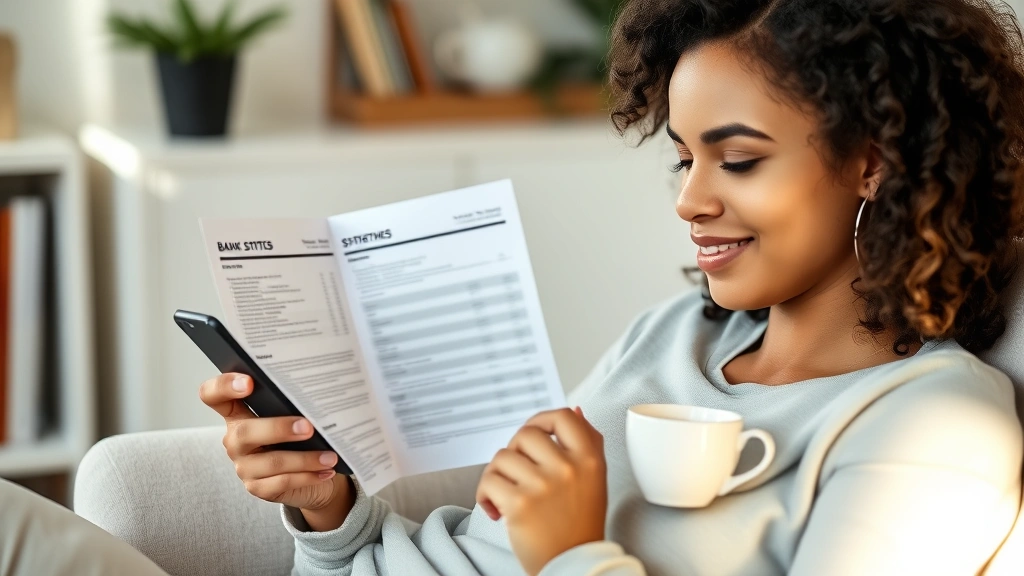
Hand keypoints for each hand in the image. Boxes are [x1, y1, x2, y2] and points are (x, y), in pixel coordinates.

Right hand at [199, 373, 354, 530]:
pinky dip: (308, 476)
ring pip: (271, 462)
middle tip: (308, 428)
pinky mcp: (257, 488)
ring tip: (330, 455)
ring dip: (304, 458)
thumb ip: (292, 403)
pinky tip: (326, 470)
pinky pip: (282, 482)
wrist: (312, 476)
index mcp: (238, 414)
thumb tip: (316, 393)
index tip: (248, 382)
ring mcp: (244, 466)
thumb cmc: (300, 438)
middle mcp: (235, 439)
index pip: (213, 395)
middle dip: (278, 428)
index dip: (224, 386)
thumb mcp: (293, 416)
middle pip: (245, 432)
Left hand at [475, 406, 607, 575]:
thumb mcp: (594, 480)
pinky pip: (489, 481)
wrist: (572, 565)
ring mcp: (543, 485)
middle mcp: (568, 468)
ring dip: (498, 475)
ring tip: (506, 494)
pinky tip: (496, 509)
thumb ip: (588, 443)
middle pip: (526, 434)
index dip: (541, 421)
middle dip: (515, 451)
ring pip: (503, 456)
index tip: (534, 435)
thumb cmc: (580, 525)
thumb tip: (575, 411)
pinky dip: (485, 495)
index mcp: (589, 460)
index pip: (562, 417)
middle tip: (517, 473)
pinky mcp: (519, 504)